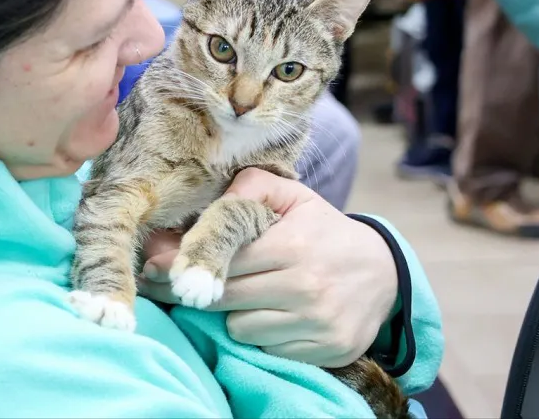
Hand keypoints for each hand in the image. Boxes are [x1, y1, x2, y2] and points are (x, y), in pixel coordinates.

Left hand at [138, 169, 398, 367]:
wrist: (383, 274)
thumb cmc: (324, 231)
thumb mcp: (294, 197)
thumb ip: (251, 187)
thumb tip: (211, 203)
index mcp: (292, 245)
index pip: (222, 260)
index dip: (184, 263)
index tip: (154, 266)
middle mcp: (305, 287)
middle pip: (224, 298)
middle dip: (198, 290)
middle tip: (177, 284)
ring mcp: (316, 323)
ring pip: (240, 328)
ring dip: (235, 314)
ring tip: (251, 295)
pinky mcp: (324, 350)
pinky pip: (265, 348)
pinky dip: (261, 334)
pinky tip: (274, 315)